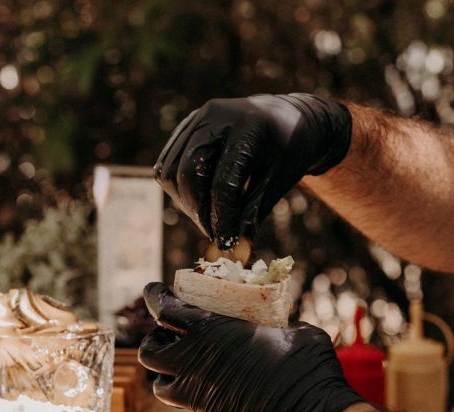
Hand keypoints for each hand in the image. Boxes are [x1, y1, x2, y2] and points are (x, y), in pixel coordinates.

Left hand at [138, 283, 362, 411]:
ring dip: (170, 375)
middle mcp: (194, 366)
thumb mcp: (293, 331)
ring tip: (188, 369)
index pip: (164, 309)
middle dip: (156, 342)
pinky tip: (218, 397)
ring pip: (162, 387)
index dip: (155, 297)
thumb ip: (271, 325)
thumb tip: (277, 323)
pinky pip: (191, 411)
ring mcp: (197, 400)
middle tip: (170, 337)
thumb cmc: (309, 370)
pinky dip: (197, 402)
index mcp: (211, 333)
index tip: (153, 291)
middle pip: (150, 353)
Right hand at [153, 94, 351, 248]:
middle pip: (188, 174)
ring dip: (185, 203)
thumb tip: (233, 252)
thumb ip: (252, 214)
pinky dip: (178, 189)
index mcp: (247, 129)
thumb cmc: (286, 152)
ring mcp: (196, 119)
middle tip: (214, 232)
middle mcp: (215, 117)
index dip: (222, 218)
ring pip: (169, 171)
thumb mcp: (277, 183)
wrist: (285, 117)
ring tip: (209, 216)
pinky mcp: (185, 127)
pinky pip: (167, 164)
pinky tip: (200, 201)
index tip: (226, 242)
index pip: (223, 183)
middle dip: (198, 212)